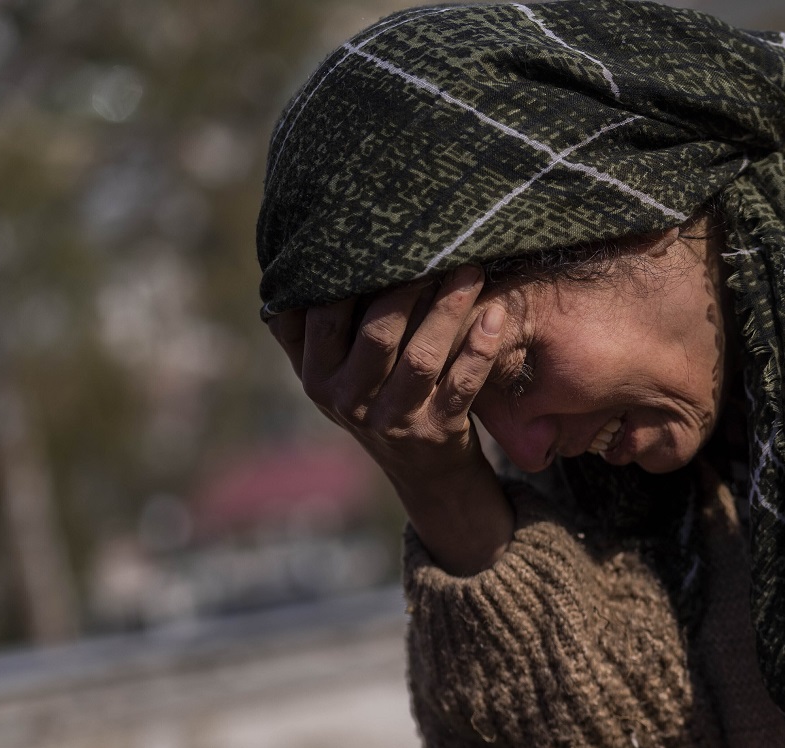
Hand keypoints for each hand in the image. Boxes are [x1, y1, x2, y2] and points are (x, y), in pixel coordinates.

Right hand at [268, 265, 511, 575]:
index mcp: (316, 378)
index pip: (322, 317)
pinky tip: (494, 315)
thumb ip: (310, 330)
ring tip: (470, 268)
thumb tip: (291, 259)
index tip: (376, 234)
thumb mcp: (333, 376)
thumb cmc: (379, 402)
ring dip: (448, 309)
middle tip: (435, 245)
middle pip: (376, 334)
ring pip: (422, 357)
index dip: (349, 275)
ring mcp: (395, 420)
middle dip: (407, 285)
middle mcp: (349, 401)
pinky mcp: (440, 432)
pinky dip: (480, 349)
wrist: (426, 475)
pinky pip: (463, 385)